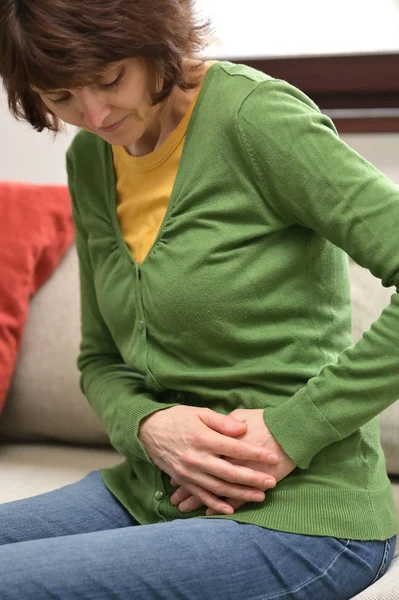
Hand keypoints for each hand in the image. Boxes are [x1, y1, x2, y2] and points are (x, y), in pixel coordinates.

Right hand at [139, 406, 278, 513]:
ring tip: (260, 496)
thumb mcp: (199, 413)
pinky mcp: (183, 480)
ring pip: (218, 487)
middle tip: (271, 482)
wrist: (147, 431)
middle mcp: (196, 458)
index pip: (234, 448)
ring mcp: (189, 472)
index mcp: (203, 438)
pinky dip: (216, 504)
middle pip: (229, 472)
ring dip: (240, 494)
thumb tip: (243, 428)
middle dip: (252, 478)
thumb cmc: (177, 418)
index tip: (272, 457)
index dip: (255, 453)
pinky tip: (231, 509)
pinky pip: (201, 495)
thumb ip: (222, 422)